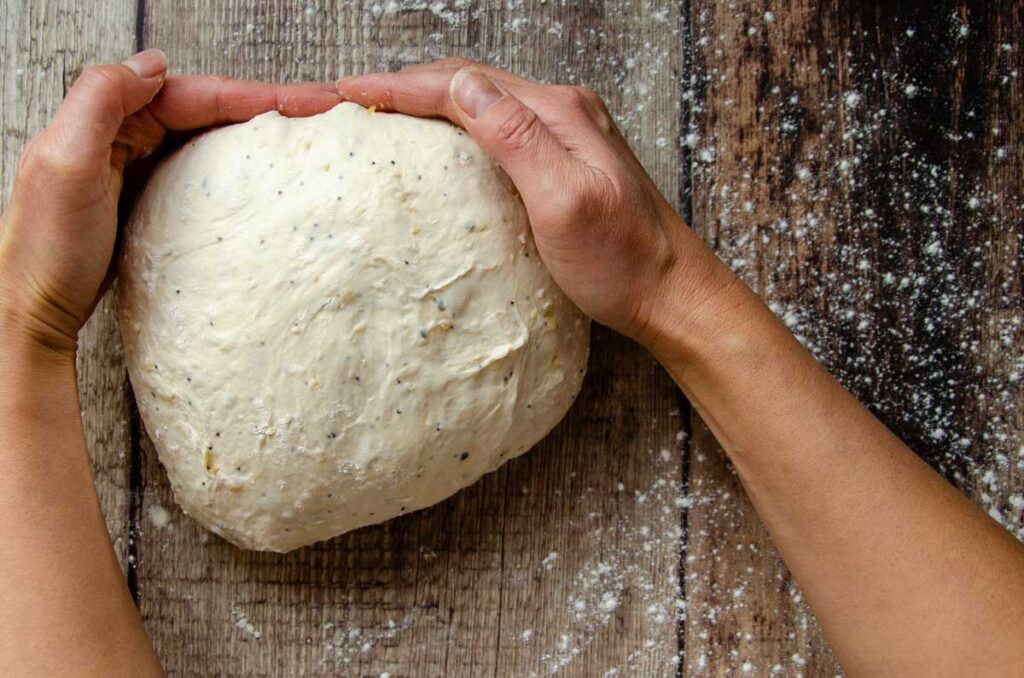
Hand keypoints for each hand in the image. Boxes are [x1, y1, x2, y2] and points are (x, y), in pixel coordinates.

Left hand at [0, 49, 340, 355]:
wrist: (31, 311)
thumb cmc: (43, 249)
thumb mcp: (64, 164)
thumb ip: (100, 101)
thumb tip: (154, 63)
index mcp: (107, 119)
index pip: (197, 94)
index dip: (257, 94)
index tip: (311, 101)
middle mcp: (124, 136)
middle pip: (210, 108)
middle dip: (268, 106)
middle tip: (325, 112)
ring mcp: (138, 168)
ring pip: (210, 136)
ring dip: (257, 132)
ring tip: (307, 136)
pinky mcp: (150, 202)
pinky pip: (202, 171)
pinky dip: (237, 166)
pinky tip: (262, 177)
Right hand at [337, 59, 728, 344]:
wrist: (671, 294)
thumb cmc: (624, 262)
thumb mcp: (567, 202)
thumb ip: (517, 138)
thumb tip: (462, 86)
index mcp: (558, 113)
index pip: (459, 85)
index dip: (395, 87)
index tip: (342, 93)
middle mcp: (559, 111)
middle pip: (462, 82)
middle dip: (395, 87)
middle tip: (337, 98)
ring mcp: (561, 134)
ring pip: (474, 102)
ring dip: (419, 102)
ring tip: (369, 112)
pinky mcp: (560, 161)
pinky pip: (491, 128)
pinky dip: (447, 127)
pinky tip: (428, 143)